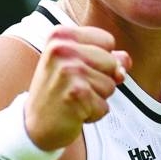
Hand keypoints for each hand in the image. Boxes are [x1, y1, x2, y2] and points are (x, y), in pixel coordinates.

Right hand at [24, 25, 131, 150]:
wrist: (35, 123)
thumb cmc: (57, 91)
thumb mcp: (77, 65)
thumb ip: (105, 57)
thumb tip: (125, 60)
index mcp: (60, 36)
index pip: (107, 40)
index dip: (100, 59)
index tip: (76, 68)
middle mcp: (61, 49)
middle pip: (112, 62)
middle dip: (101, 79)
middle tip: (74, 87)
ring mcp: (68, 71)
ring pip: (111, 85)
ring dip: (97, 98)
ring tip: (73, 99)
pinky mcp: (76, 93)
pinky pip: (105, 105)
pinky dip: (93, 114)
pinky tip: (73, 112)